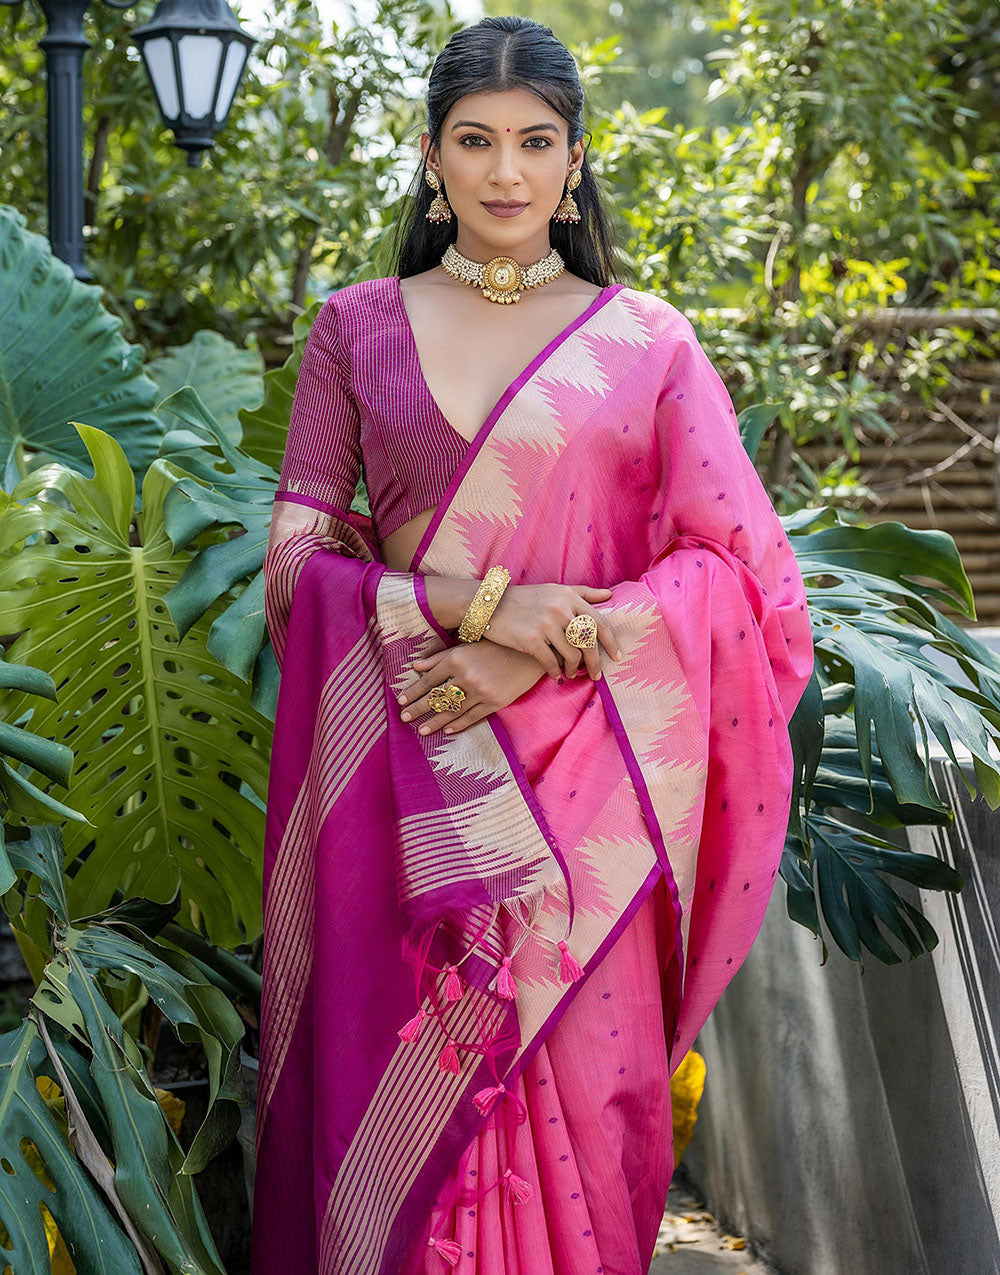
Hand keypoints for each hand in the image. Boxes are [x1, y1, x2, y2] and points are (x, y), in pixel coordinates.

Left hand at [396, 641, 547, 736]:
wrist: (529, 653)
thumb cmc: (495, 645)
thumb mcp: (466, 645)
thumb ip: (439, 657)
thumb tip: (415, 666)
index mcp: (457, 659)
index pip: (428, 680)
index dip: (413, 692)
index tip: (400, 701)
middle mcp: (467, 676)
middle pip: (437, 698)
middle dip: (418, 709)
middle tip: (404, 719)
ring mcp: (482, 692)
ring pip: (452, 711)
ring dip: (434, 722)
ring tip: (421, 731)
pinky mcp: (495, 702)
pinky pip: (472, 717)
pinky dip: (458, 725)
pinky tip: (446, 730)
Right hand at [480, 582, 621, 679]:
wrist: (489, 603)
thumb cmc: (524, 598)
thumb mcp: (554, 590)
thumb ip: (582, 592)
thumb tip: (609, 595)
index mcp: (568, 596)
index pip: (599, 622)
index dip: (611, 643)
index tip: (617, 657)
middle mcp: (560, 609)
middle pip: (588, 642)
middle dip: (595, 662)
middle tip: (596, 675)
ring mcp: (545, 624)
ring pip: (572, 655)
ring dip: (574, 669)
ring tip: (571, 674)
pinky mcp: (531, 640)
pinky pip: (551, 663)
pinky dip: (555, 672)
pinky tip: (555, 675)